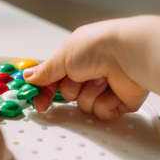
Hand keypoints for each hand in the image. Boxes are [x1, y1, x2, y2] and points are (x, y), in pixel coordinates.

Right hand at [24, 15, 159, 119]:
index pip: (55, 79)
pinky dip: (105, 103)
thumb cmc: (100, 46)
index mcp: (77, 57)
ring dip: (89, 94)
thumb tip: (29, 76)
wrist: (130, 55)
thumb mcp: (62, 56)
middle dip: (72, 89)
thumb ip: (44, 71)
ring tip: (101, 79)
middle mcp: (91, 72)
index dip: (45, 91)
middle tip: (79, 77)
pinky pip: (102, 113)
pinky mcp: (120, 101)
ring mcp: (105, 86)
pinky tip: (111, 89)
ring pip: (84, 105)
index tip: (39, 102)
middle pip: (68, 94)